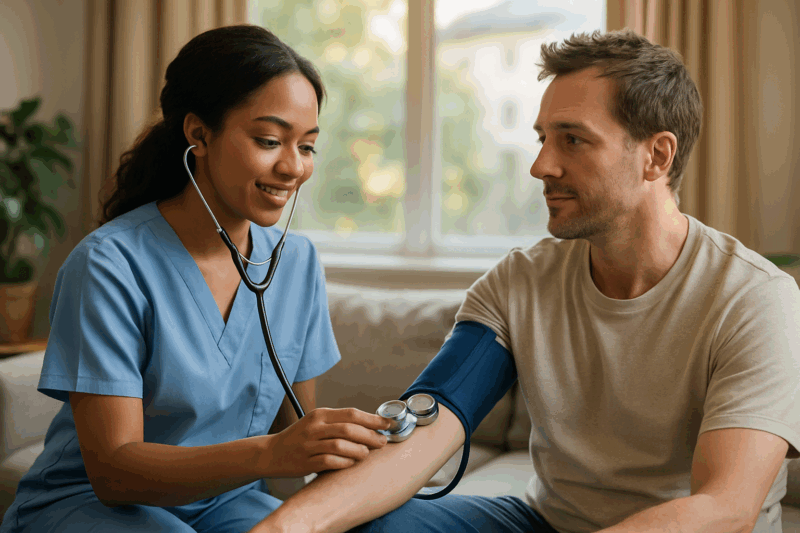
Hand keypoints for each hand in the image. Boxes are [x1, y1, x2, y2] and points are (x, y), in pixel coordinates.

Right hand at [262, 407, 391, 476]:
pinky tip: (350, 464)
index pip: (352, 413)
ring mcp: (309, 445)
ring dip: (359, 451)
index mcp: (320, 414)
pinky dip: (345, 463)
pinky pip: (331, 462)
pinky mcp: (306, 462)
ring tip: (366, 454)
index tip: (387, 424)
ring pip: (341, 445)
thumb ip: (339, 422)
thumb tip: (371, 425)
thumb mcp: (317, 423)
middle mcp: (315, 427)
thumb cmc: (300, 438)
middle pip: (349, 429)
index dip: (372, 419)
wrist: (271, 453)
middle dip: (370, 436)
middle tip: (381, 442)